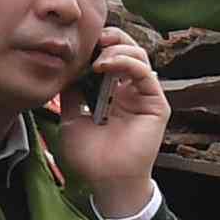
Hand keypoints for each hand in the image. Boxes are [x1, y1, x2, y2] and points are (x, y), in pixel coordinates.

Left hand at [52, 25, 168, 209]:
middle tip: (92, 38)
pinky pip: (145, 74)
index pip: (110, 55)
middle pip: (127, 49)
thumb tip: (63, 70)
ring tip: (98, 57)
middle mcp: (130, 90)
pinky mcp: (156, 104)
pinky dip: (127, 63)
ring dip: (118, 48)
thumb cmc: (90, 157)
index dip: (98, 44)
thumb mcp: (71, 118)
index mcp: (112, 91)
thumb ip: (71, 94)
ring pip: (138, 55)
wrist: (106, 182)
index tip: (79, 41)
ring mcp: (144, 95)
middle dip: (111, 37)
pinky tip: (106, 65)